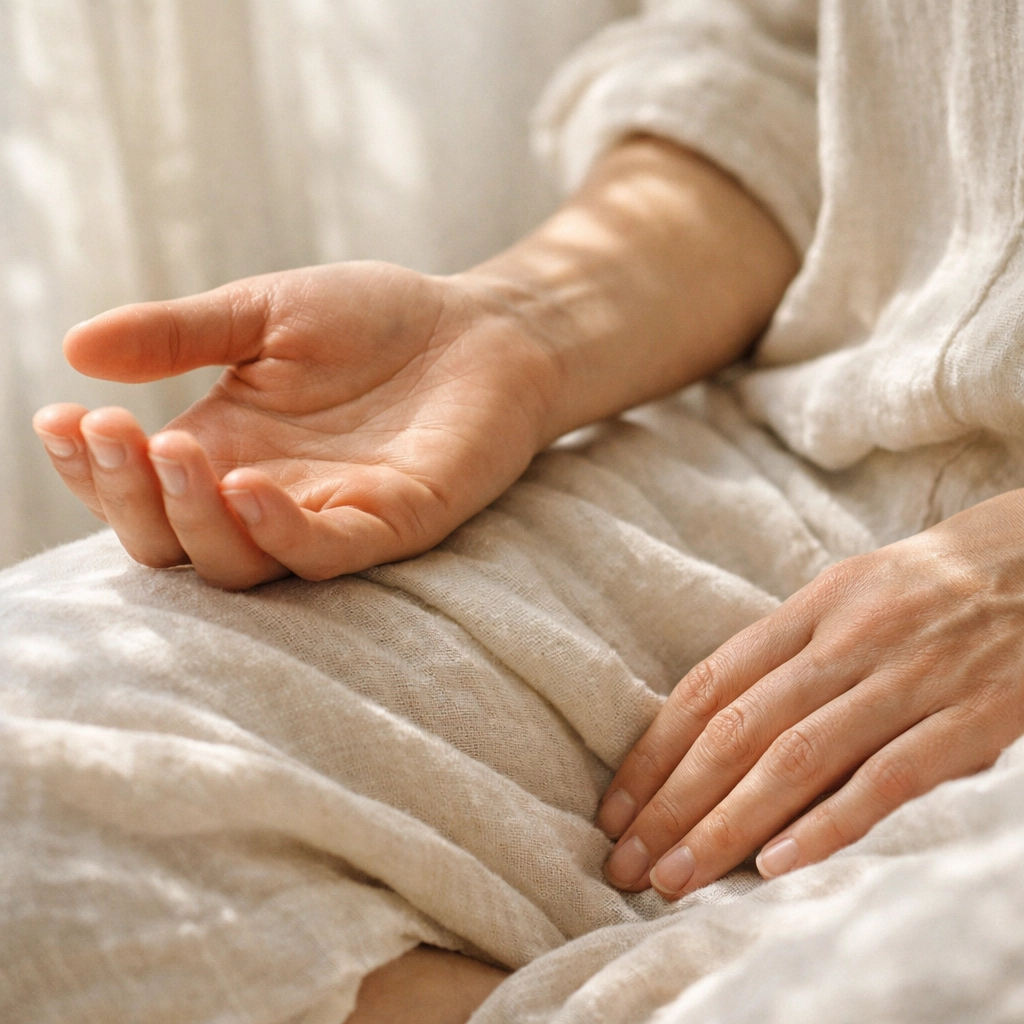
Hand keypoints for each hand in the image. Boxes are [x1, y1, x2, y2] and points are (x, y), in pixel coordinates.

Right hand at [33, 262, 558, 588]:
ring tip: (169, 449)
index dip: (88, 469)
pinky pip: (325, 552)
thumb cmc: (378, 323)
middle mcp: (265, 498)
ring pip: (236, 563)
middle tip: (108, 431)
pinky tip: (246, 486)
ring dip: (192, 516)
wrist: (483, 328)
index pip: (137, 491)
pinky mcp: (392, 525)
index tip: (59, 416)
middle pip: (171, 542)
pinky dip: (280, 531)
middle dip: (128, 497)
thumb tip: (73, 346)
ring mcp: (327, 518)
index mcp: (225, 451)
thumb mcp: (266, 313)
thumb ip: (182, 334)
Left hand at [597, 489, 1023, 897]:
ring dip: (727, 824)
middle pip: (737, 729)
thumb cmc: (929, 588)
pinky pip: (888, 778)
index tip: (615, 807)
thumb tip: (709, 721)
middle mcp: (847, 641)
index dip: (654, 751)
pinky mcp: (971, 720)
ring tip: (676, 877)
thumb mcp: (848, 594)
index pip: (708, 685)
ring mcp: (908, 680)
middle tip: (626, 862)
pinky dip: (830, 825)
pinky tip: (776, 867)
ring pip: (796, 758)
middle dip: (673, 802)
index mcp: (810, 609)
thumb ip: (786, 650)